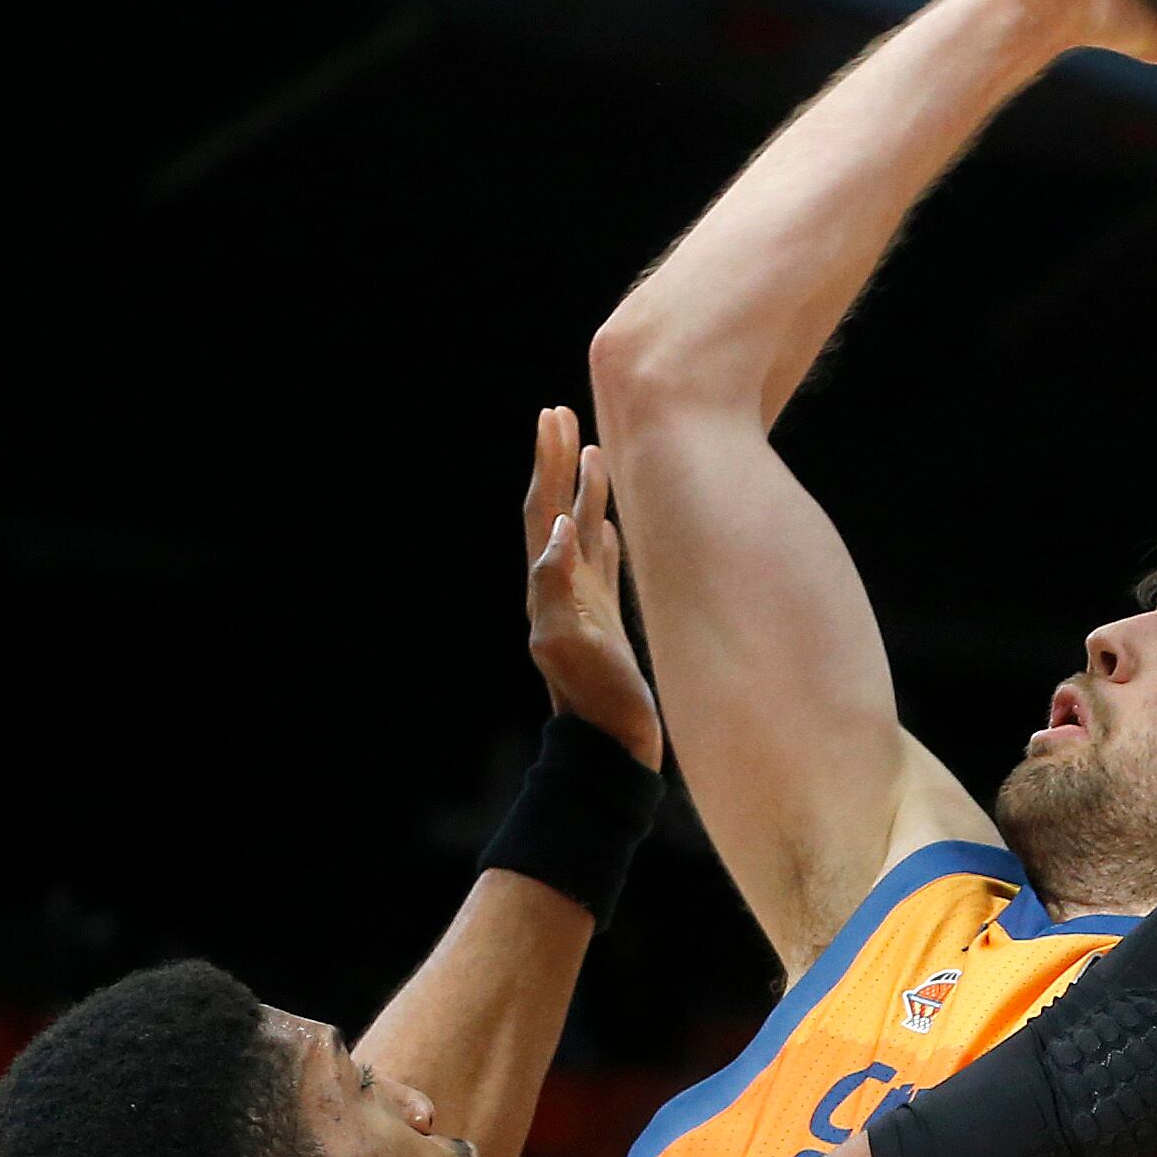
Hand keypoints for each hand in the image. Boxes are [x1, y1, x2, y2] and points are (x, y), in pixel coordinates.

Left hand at [524, 405, 662, 772]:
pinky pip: (605, 564)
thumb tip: (559, 528)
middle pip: (556, 509)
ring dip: (585, 489)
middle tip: (561, 413)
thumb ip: (556, 584)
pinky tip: (612, 519)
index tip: (552, 417)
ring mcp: (585, 602)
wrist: (610, 743)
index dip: (547, 463)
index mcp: (547, 585)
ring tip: (594, 449)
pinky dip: (606, 532)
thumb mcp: (567, 642)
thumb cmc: (594, 698)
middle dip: (558, 461)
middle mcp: (561, 587)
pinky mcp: (607, 620)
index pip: (543, 510)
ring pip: (584, 530)